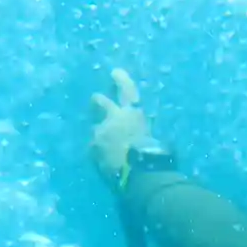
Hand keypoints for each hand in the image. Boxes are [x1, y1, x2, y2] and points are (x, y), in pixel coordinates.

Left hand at [89, 68, 154, 188]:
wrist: (137, 174)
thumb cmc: (153, 157)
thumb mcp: (153, 139)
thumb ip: (142, 133)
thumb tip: (141, 135)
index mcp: (133, 114)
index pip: (127, 91)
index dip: (121, 80)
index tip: (115, 72)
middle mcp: (114, 117)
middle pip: (100, 102)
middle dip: (98, 102)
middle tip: (96, 102)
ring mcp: (100, 132)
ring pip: (95, 128)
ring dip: (99, 136)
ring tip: (104, 148)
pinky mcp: (92, 147)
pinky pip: (93, 149)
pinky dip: (98, 154)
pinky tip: (104, 164)